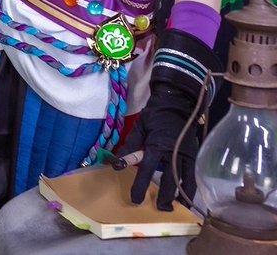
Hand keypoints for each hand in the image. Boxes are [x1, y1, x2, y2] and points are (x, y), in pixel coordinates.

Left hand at [120, 87, 200, 209]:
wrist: (177, 104)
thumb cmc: (155, 116)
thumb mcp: (139, 128)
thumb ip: (131, 147)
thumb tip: (118, 163)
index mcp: (157, 145)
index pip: (146, 171)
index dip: (140, 186)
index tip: (135, 200)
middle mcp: (173, 153)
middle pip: (169, 180)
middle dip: (164, 197)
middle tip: (159, 209)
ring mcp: (186, 155)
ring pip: (185, 180)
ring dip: (180, 195)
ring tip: (176, 208)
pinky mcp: (194, 155)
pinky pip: (193, 175)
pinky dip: (190, 187)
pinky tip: (187, 197)